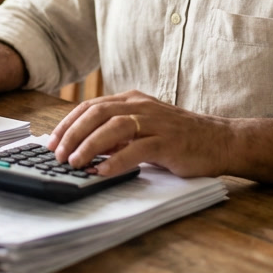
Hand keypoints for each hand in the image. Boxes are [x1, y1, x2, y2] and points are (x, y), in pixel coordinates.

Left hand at [46, 90, 234, 177]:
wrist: (220, 140)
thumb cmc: (179, 138)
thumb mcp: (143, 130)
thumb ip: (116, 135)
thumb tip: (84, 147)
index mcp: (132, 100)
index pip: (91, 107)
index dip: (68, 123)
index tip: (52, 141)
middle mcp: (141, 106)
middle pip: (98, 113)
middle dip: (73, 134)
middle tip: (58, 154)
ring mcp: (156, 122)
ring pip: (114, 127)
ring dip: (90, 145)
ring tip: (75, 163)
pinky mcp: (169, 141)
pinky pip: (138, 149)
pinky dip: (118, 160)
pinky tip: (103, 172)